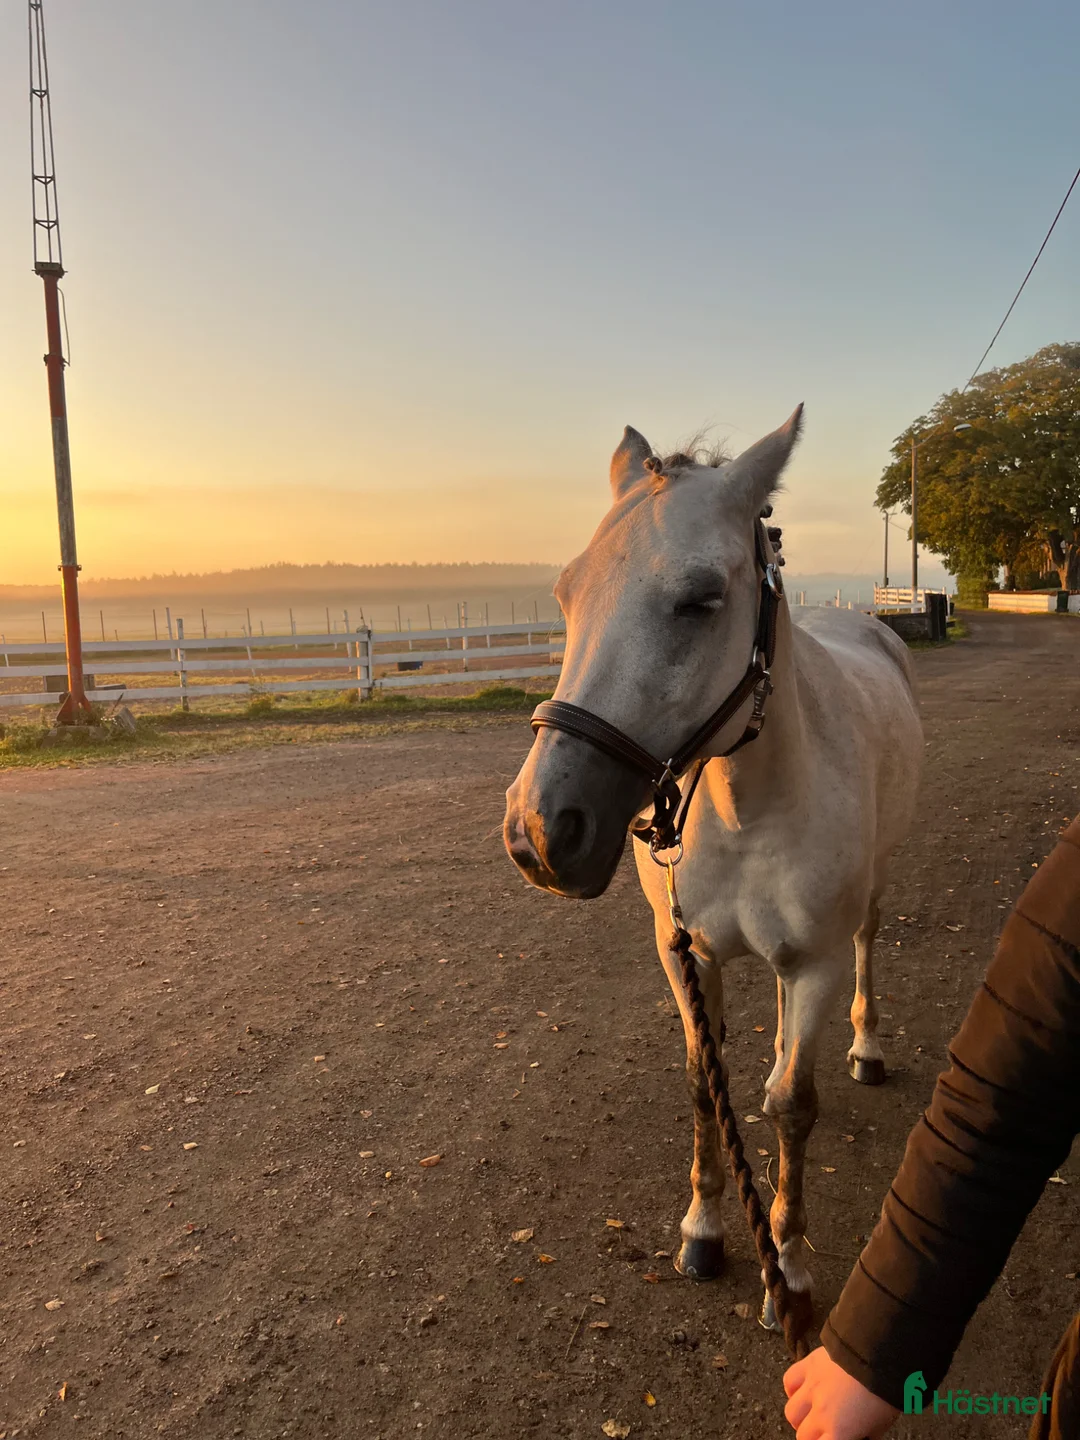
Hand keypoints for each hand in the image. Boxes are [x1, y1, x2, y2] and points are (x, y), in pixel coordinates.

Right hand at [783, 1347, 899, 1438]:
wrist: (881, 1355)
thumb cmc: (884, 1393)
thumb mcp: (879, 1426)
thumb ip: (863, 1435)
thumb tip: (857, 1435)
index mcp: (839, 1432)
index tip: (831, 1438)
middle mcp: (820, 1413)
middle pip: (803, 1435)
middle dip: (813, 1436)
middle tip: (825, 1431)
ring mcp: (811, 1388)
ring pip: (791, 1412)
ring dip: (801, 1416)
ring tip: (811, 1413)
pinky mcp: (808, 1365)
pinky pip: (789, 1381)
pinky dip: (793, 1389)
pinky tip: (803, 1391)